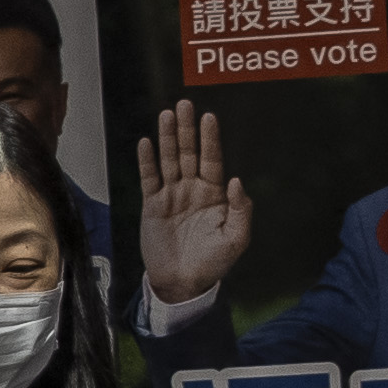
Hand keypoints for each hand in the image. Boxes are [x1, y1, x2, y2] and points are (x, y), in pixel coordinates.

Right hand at [135, 98, 255, 321]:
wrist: (183, 283)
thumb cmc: (213, 263)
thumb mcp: (236, 239)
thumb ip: (240, 210)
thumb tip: (237, 179)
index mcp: (214, 195)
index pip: (212, 160)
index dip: (210, 139)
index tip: (209, 117)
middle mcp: (192, 190)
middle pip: (189, 153)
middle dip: (187, 129)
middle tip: (185, 105)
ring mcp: (171, 196)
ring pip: (169, 160)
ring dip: (167, 138)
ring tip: (166, 115)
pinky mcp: (152, 206)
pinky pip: (149, 178)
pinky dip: (147, 161)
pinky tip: (146, 142)